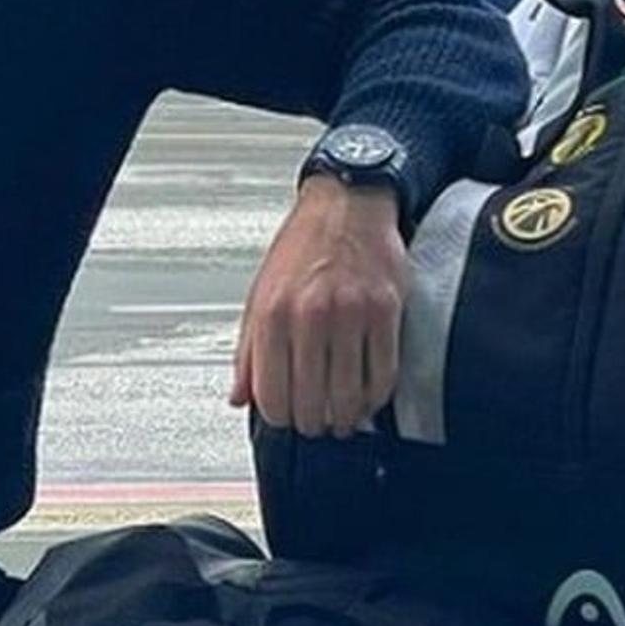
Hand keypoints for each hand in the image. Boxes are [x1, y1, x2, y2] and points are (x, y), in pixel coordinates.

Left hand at [232, 177, 407, 437]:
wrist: (347, 202)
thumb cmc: (304, 245)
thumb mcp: (260, 293)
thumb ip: (248, 351)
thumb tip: (239, 396)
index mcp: (272, 313)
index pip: (271, 395)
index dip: (280, 418)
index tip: (287, 420)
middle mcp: (309, 315)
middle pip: (310, 402)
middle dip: (313, 423)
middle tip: (316, 423)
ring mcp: (350, 314)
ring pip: (348, 395)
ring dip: (345, 418)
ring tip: (342, 419)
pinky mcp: (386, 311)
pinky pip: (383, 374)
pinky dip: (375, 397)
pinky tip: (367, 399)